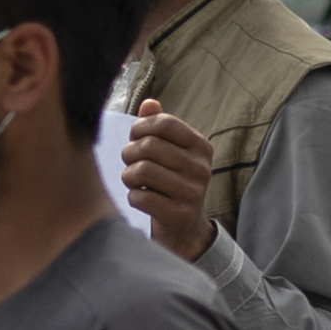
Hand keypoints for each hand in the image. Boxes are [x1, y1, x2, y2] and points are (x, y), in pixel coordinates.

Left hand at [119, 98, 217, 258]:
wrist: (184, 226)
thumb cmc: (170, 181)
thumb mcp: (170, 152)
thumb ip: (159, 127)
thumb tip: (149, 103)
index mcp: (201, 146)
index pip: (163, 123)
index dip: (139, 128)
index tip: (135, 138)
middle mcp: (201, 167)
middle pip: (148, 147)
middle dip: (130, 154)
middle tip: (130, 163)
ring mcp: (192, 192)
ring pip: (141, 171)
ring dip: (129, 176)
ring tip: (134, 181)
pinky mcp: (179, 214)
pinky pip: (140, 197)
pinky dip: (133, 197)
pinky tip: (141, 199)